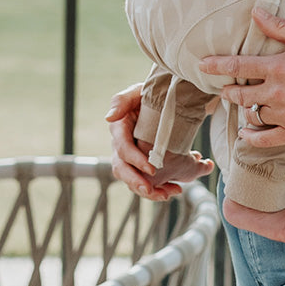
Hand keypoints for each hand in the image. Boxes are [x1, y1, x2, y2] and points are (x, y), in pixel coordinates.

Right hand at [105, 85, 194, 201]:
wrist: (162, 97)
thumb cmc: (147, 93)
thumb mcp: (136, 92)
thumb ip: (122, 100)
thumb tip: (109, 118)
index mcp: (119, 128)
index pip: (122, 149)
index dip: (135, 160)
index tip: (152, 169)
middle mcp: (122, 146)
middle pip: (122, 169)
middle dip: (136, 182)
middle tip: (151, 190)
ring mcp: (131, 157)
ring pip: (133, 179)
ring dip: (149, 190)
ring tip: (168, 194)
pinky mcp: (143, 163)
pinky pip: (147, 180)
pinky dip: (160, 187)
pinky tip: (175, 189)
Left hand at [199, 7, 284, 147]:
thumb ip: (280, 28)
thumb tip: (256, 14)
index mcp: (278, 68)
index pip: (237, 67)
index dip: (217, 66)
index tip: (202, 65)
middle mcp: (277, 93)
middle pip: (240, 95)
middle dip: (229, 91)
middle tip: (225, 89)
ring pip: (252, 115)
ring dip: (245, 110)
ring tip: (243, 106)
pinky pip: (265, 139)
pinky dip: (252, 137)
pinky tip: (247, 133)